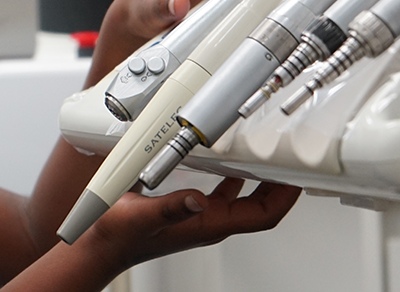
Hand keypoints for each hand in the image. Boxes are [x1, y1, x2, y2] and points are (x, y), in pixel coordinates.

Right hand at [84, 177, 300, 269]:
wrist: (100, 245)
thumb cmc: (117, 236)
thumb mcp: (142, 216)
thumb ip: (170, 207)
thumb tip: (199, 199)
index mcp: (207, 224)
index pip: (263, 216)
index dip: (286, 197)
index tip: (300, 176)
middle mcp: (209, 221)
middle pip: (260, 206)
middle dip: (281, 185)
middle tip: (291, 159)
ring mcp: (200, 216)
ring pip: (244, 199)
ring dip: (260, 179)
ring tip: (267, 155)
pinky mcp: (187, 209)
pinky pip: (222, 192)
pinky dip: (234, 176)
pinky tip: (228, 159)